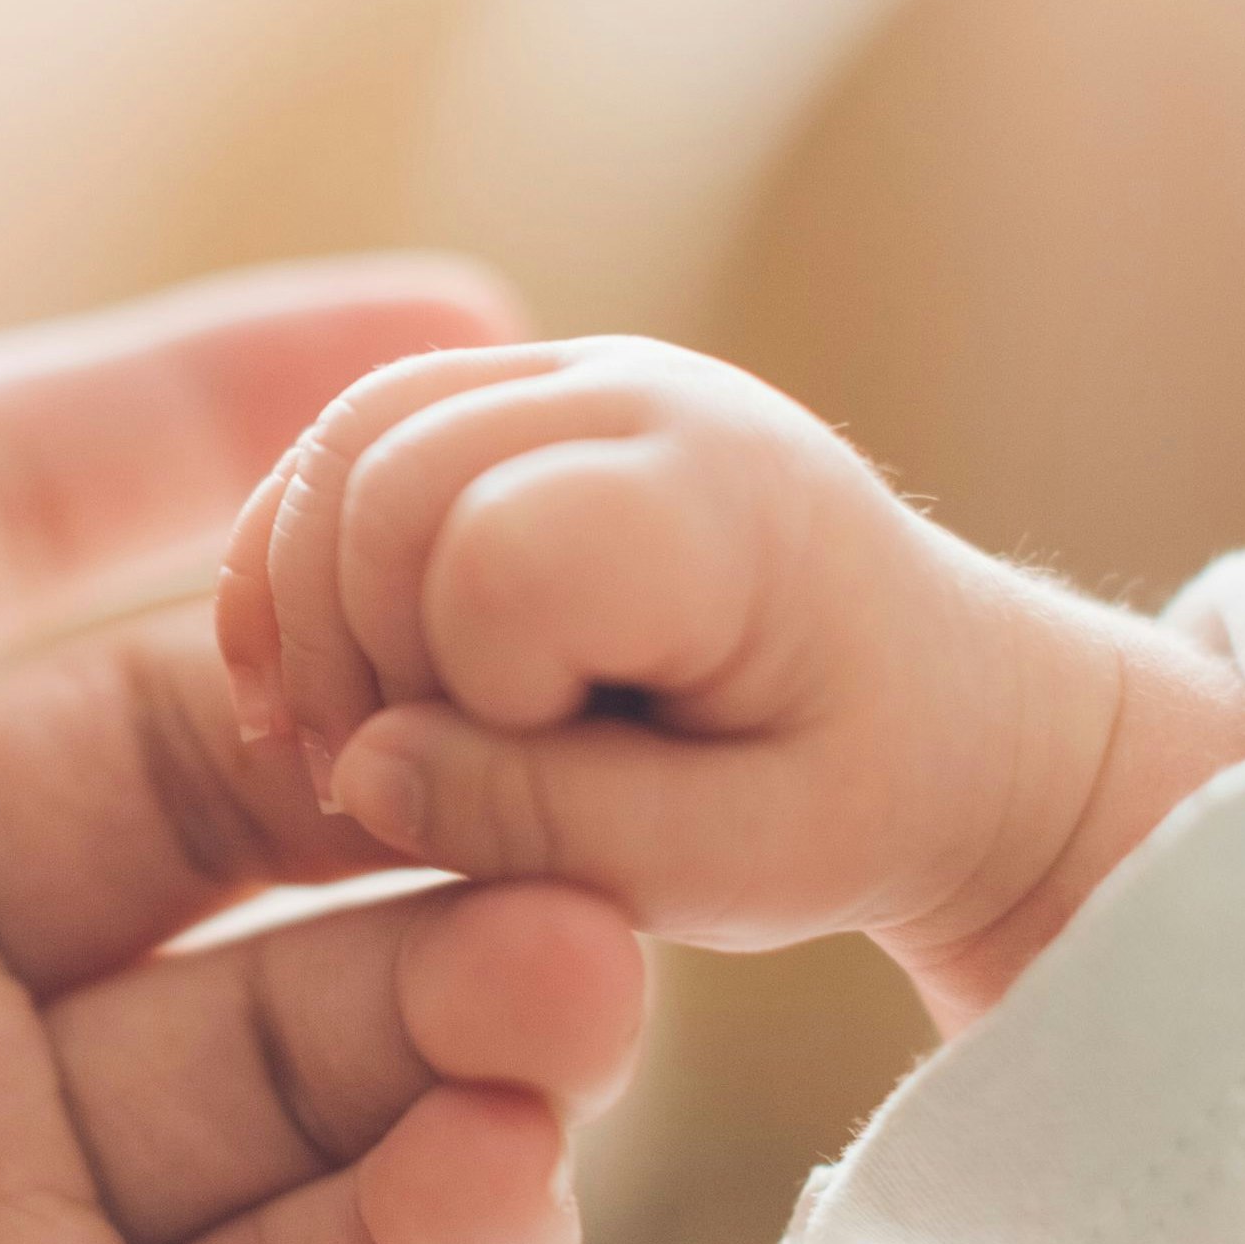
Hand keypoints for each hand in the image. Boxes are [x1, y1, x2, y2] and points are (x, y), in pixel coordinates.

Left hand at [0, 221, 645, 1243]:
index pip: (22, 522)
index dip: (229, 412)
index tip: (468, 327)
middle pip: (222, 808)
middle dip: (413, 750)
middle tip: (570, 734)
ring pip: (316, 1079)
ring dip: (486, 992)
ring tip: (577, 955)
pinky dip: (451, 1239)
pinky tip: (502, 1144)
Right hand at [212, 334, 1244, 1032]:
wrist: (943, 706)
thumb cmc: (862, 795)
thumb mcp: (742, 870)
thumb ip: (553, 830)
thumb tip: (362, 774)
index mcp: (722, 507)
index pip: (495, 560)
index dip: (475, 699)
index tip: (548, 787)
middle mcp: (638, 394)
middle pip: (382, 480)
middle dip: (359, 659)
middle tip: (411, 797)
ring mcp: (566, 374)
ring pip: (340, 443)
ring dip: (312, 614)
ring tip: (373, 747)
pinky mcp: (509, 397)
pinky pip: (341, 440)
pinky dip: (301, 567)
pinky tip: (328, 688)